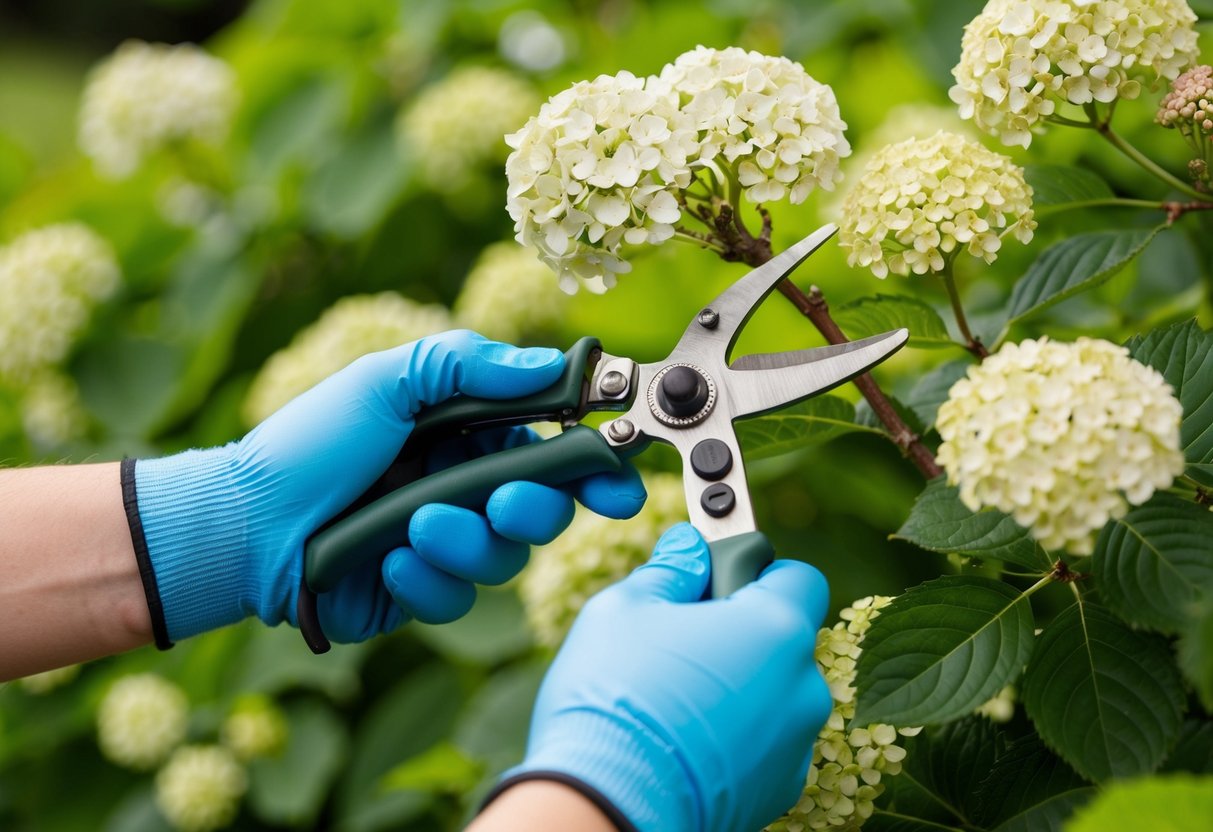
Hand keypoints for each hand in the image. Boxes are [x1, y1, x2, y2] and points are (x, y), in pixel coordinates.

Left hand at [132, 330, 644, 643]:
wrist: (243, 523)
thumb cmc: (311, 443)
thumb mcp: (386, 380)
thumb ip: (469, 366)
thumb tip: (553, 367)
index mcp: (467, 434)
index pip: (552, 447)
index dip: (593, 467)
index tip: (618, 483)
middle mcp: (466, 488)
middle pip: (543, 509)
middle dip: (534, 508)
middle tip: (504, 499)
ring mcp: (446, 543)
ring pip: (504, 559)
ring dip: (467, 542)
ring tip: (414, 526)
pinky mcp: (421, 591)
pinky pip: (456, 597)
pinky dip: (427, 578)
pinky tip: (388, 560)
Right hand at [499, 523, 830, 831]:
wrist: (606, 809)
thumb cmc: (615, 698)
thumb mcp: (626, 609)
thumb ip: (670, 569)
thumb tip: (689, 547)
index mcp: (777, 630)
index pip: (796, 576)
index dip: (754, 568)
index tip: (713, 575)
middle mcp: (803, 688)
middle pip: (782, 638)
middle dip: (738, 630)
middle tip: (677, 639)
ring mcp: (795, 746)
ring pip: (772, 693)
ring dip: (736, 685)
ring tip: (671, 698)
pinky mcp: (777, 791)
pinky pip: (763, 742)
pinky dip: (733, 734)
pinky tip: (680, 739)